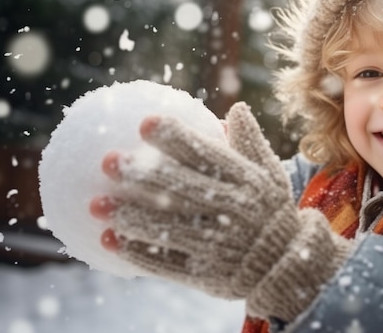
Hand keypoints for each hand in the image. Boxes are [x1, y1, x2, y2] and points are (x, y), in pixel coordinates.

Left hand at [90, 102, 352, 320]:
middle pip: (182, 190)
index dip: (176, 138)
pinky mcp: (207, 275)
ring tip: (96, 204)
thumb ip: (251, 143)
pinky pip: (168, 264)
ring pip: (169, 228)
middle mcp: (234, 213)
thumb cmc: (272, 211)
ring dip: (130, 217)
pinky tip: (109, 241)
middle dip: (143, 176)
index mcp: (248, 183)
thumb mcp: (271, 174)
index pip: (208, 156)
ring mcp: (220, 246)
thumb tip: (236, 108)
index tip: (145, 123)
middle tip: (108, 161)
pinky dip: (138, 253)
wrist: (285, 265)